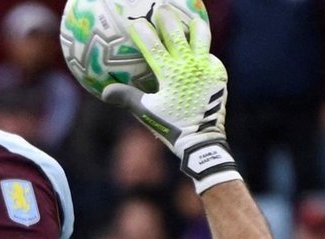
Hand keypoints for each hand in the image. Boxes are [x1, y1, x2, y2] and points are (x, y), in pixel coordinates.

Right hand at [97, 0, 239, 191]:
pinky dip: (204, 51)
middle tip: (161, 7)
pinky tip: (201, 51)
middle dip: (167, 17)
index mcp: (170, 73)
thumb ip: (127, 98)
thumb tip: (105, 91)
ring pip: (202, 38)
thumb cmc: (173, 127)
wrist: (204, 141)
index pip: (153, 45)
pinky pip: (210, 56)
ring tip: (192, 19)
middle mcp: (190, 65)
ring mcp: (207, 68)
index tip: (134, 20)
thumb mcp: (147, 113)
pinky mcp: (219, 75)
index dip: (142, 31)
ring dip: (195, 26)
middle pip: (177, 33)